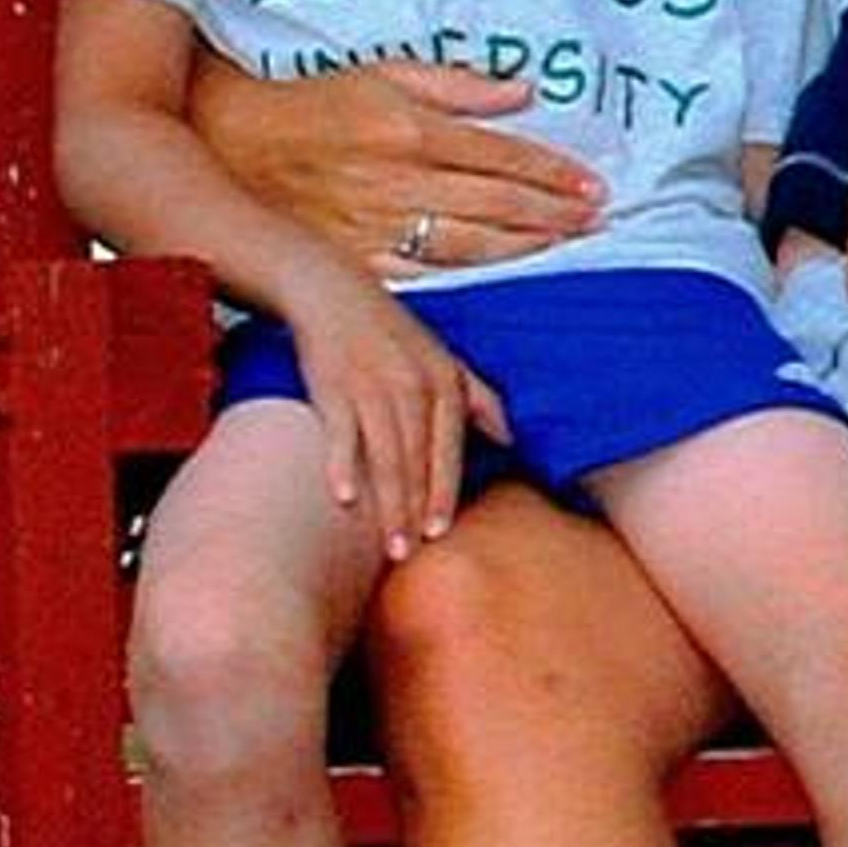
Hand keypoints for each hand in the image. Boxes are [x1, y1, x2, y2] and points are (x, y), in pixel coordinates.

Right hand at [190, 59, 602, 278]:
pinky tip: (502, 273)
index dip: (552, 172)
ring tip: (566, 244)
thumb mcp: (385, 74)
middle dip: (554, 212)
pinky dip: (469, 275)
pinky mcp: (357, 256)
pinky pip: (424, 272)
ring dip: (525, 246)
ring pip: (469, 244)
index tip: (592, 183)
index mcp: (410, 130)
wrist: (236, 143)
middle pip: (496, 203)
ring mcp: (377, 223)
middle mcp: (399, 179)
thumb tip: (523, 91)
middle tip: (597, 218)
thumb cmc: (316, 104)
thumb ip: (457, 85)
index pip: (501, 154)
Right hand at [282, 273, 509, 558]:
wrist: (333, 292)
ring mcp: (372, 386)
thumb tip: (514, 440)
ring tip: (388, 544)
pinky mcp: (333, 386)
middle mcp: (413, 385)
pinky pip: (341, 433)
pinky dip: (343, 465)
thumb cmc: (393, 335)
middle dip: (416, 510)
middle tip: (410, 554)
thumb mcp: (444, 361)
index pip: (449, 449)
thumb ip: (479, 401)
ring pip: (386, 455)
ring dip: (388, 503)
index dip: (444, 492)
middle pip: (417, 461)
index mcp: (444, 382)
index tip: (440, 532)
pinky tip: (345, 499)